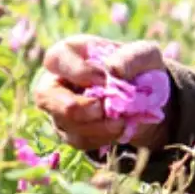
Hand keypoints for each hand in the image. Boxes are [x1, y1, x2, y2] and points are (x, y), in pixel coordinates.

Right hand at [33, 35, 169, 150]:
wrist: (149, 96)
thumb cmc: (139, 67)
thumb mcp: (145, 54)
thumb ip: (130, 57)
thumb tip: (113, 72)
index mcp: (69, 53)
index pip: (56, 60)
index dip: (78, 72)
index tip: (106, 80)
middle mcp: (57, 81)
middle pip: (45, 96)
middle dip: (77, 107)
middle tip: (103, 109)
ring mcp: (59, 108)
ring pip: (64, 122)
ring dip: (96, 126)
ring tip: (122, 122)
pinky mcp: (70, 131)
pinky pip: (78, 140)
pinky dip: (101, 138)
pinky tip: (119, 129)